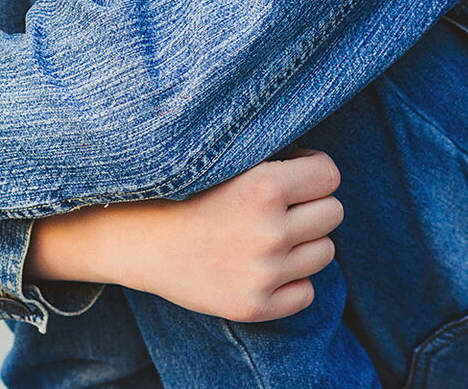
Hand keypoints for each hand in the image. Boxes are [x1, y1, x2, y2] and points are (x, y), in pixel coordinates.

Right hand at [27, 150, 344, 321]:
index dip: (312, 172)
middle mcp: (270, 231)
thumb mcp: (226, 161)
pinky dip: (291, 280)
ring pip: (324, 253)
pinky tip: (261, 266)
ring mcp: (264, 273)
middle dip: (311, 207)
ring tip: (268, 235)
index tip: (292, 174)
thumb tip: (322, 167)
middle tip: (278, 208)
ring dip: (304, 243)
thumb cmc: (182, 191)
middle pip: (332, 214)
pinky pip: (306, 293)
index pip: (330, 176)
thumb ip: (274, 160)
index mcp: (265, 188)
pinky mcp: (256, 306)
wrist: (135, 239)